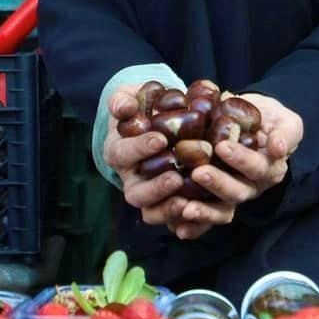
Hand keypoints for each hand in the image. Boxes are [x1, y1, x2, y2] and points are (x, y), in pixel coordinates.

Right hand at [102, 85, 188, 228]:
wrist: (155, 120)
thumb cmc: (142, 108)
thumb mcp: (129, 98)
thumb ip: (123, 100)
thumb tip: (124, 107)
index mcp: (119, 152)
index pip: (123, 154)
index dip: (139, 148)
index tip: (160, 139)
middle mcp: (131, 178)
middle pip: (136, 193)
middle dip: (155, 188)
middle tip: (175, 177)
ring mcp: (149, 193)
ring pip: (151, 211)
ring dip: (168, 208)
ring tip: (186, 200)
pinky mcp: (168, 202)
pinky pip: (172, 219)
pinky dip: (183, 220)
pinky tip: (199, 212)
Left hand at [172, 92, 303, 240]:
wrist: (252, 122)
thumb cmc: (270, 120)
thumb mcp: (286, 122)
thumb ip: (286, 133)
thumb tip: (278, 147)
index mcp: (270, 168)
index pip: (257, 168)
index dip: (241, 160)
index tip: (222, 146)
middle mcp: (252, 186)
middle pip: (237, 192)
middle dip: (218, 184)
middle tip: (198, 172)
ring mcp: (233, 194)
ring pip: (222, 209)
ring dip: (204, 211)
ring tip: (185, 207)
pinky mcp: (216, 200)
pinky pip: (206, 218)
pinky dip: (193, 225)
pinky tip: (178, 228)